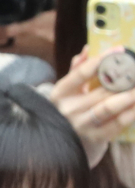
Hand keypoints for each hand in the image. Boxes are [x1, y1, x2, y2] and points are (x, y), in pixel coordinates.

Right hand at [50, 48, 134, 166]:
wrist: (62, 139)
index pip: (81, 73)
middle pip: (100, 90)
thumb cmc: (70, 107)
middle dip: (123, 79)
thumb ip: (77, 69)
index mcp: (60, 93)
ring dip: (129, 96)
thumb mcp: (68, 89)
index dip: (102, 60)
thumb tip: (88, 49)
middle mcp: (68, 109)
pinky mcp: (95, 137)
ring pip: (108, 107)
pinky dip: (131, 113)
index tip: (120, 50)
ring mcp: (81, 125)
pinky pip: (117, 123)